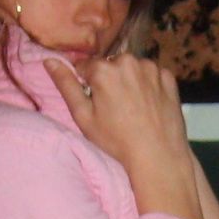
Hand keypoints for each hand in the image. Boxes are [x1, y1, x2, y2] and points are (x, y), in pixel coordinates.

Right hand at [44, 55, 204, 218]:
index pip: (85, 66)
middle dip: (108, 80)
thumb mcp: (83, 116)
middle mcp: (129, 61)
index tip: (94, 102)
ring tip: (131, 108)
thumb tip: (49, 60)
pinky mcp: (168, 77)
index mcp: (104, 69)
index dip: (86, 84)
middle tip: (113, 109)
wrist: (159, 157)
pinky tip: (147, 106)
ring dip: (128, 81)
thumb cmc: (116, 141)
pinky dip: (147, 85)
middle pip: (109, 65)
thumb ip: (65, 84)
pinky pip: (151, 75)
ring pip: (131, 68)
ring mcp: (151, 68)